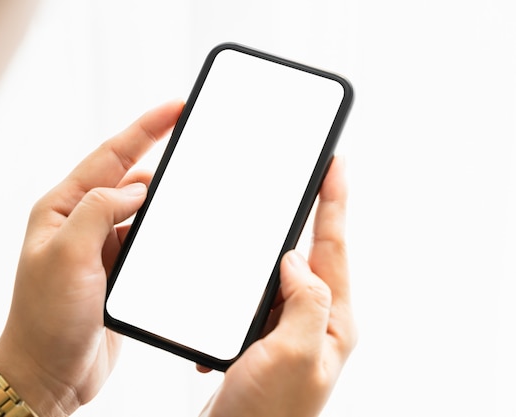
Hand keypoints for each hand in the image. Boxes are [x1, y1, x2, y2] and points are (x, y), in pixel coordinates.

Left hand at [0, 101, 183, 416]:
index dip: (146, 128)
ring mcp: (102, 247)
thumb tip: (137, 187)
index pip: (110, 156)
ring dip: (166, 200)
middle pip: (129, 178)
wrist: (50, 373)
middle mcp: (82, 222)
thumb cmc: (45, 320)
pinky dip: (166, 233)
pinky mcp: (119, 271)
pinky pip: (147, 240)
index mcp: (63, 208)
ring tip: (195, 188)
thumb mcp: (66, 256)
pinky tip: (181, 232)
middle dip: (161, 158)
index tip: (176, 108)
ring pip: (143, 211)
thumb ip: (100, 211)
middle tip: (196, 140)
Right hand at [199, 157, 356, 416]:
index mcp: (330, 323)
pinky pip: (255, 299)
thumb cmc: (265, 415)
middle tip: (310, 180)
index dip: (334, 202)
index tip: (335, 165)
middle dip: (308, 218)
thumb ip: (304, 300)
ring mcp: (288, 331)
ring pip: (279, 276)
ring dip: (264, 256)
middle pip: (311, 256)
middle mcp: (314, 324)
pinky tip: (230, 291)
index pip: (333, 248)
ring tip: (259, 233)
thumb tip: (295, 261)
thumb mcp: (292, 353)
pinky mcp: (263, 339)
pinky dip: (240, 289)